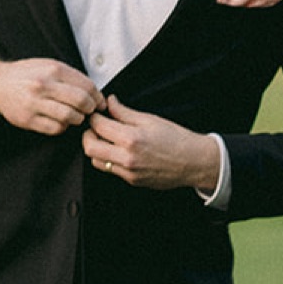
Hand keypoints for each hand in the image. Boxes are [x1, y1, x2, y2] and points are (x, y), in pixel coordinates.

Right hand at [0, 57, 102, 135]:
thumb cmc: (26, 75)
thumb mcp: (48, 65)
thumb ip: (70, 76)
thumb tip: (95, 92)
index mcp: (52, 69)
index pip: (86, 85)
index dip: (98, 96)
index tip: (100, 102)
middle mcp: (44, 85)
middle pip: (81, 101)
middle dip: (90, 108)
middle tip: (90, 111)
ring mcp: (35, 103)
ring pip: (70, 116)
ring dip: (77, 119)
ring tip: (76, 116)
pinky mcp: (28, 119)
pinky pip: (55, 128)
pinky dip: (63, 127)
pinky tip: (61, 121)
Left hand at [83, 98, 221, 191]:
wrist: (193, 162)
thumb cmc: (177, 139)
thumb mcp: (150, 119)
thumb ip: (124, 112)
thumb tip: (110, 103)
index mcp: (131, 139)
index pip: (98, 126)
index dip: (94, 117)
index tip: (97, 114)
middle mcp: (127, 158)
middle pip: (89, 147)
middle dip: (88, 134)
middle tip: (96, 127)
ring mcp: (128, 172)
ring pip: (96, 161)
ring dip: (97, 149)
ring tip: (108, 140)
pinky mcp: (132, 180)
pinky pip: (111, 170)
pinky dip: (110, 159)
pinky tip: (120, 151)